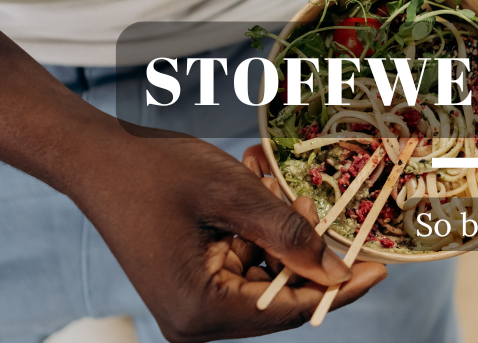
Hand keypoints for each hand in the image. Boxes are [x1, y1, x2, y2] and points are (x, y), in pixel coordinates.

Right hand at [72, 129, 385, 341]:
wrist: (96, 158)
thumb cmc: (157, 172)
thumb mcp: (234, 197)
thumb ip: (288, 234)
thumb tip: (337, 272)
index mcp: (200, 310)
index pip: (289, 310)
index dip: (339, 289)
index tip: (381, 268)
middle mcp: (195, 320)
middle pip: (279, 294)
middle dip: (303, 246)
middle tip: (308, 195)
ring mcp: (192, 304)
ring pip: (266, 272)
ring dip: (278, 228)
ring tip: (265, 178)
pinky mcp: (192, 284)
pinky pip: (244, 261)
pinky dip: (257, 226)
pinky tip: (253, 184)